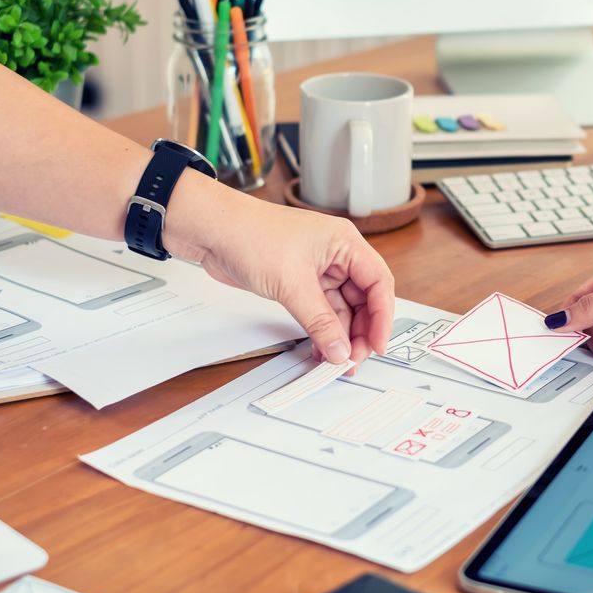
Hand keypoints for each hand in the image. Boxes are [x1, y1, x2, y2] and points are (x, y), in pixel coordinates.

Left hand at [167, 183, 394, 365]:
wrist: (210, 230)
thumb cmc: (250, 235)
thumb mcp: (291, 284)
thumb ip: (319, 322)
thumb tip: (341, 351)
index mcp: (345, 243)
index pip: (378, 283)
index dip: (382, 316)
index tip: (377, 344)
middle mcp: (336, 255)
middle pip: (363, 299)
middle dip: (361, 331)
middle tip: (353, 359)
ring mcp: (318, 270)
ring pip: (342, 309)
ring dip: (341, 335)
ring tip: (336, 361)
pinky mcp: (298, 282)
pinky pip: (320, 312)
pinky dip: (322, 331)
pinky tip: (321, 350)